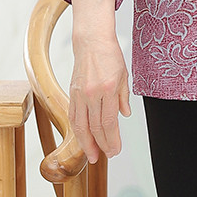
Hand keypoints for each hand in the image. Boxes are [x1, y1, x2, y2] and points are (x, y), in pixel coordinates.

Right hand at [69, 0, 130, 163]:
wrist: (91, 40)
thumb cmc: (110, 55)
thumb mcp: (124, 74)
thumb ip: (124, 97)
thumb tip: (124, 115)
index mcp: (108, 88)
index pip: (109, 122)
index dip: (112, 139)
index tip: (116, 150)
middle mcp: (92, 93)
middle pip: (95, 127)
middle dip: (101, 145)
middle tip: (106, 156)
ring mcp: (80, 93)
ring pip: (80, 125)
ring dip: (86, 143)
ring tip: (92, 156)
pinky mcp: (72, 92)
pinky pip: (73, 116)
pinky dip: (77, 130)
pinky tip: (82, 138)